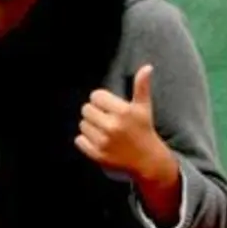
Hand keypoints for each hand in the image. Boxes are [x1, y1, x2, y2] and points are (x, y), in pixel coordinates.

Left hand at [76, 65, 176, 185]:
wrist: (147, 160)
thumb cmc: (143, 129)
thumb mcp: (144, 108)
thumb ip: (142, 86)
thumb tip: (147, 67)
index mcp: (123, 112)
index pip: (96, 96)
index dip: (101, 100)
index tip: (109, 107)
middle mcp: (113, 126)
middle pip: (86, 109)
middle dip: (95, 112)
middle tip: (106, 119)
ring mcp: (104, 142)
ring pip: (82, 124)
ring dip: (90, 126)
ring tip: (104, 130)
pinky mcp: (97, 155)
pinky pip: (79, 140)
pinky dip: (85, 140)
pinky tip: (99, 141)